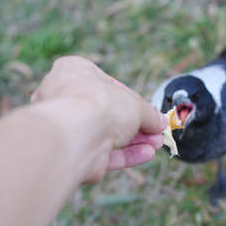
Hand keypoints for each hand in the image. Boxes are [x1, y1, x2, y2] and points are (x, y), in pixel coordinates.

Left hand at [31, 56, 166, 182]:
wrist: (74, 135)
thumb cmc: (96, 103)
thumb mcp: (135, 103)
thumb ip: (149, 114)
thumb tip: (158, 122)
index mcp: (74, 71)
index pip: (109, 85)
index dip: (132, 100)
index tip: (149, 112)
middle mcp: (66, 98)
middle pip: (108, 113)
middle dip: (137, 125)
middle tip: (155, 131)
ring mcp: (68, 127)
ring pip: (106, 135)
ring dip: (134, 141)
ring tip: (155, 144)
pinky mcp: (72, 151)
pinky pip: (102, 152)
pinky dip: (124, 155)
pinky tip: (145, 154)